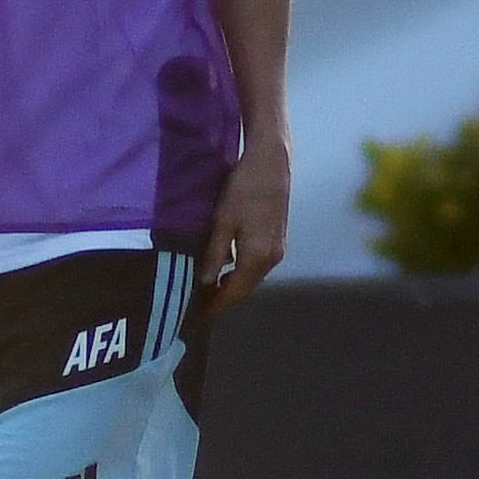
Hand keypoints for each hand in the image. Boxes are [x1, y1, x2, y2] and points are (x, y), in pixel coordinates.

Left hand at [200, 135, 293, 312]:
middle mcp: (272, 259)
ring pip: (253, 278)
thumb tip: (205, 282)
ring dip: (234, 286)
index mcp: (257, 257)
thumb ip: (215, 254)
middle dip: (225, 298)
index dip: (217, 304)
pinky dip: (243, 273)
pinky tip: (228, 269)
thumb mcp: (223, 221)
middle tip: (201, 304)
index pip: (234, 292)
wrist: (271, 163)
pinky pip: (258, 266)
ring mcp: (278, 249)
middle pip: (246, 288)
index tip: (199, 315)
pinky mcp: (279, 239)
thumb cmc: (243, 189)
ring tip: (210, 289)